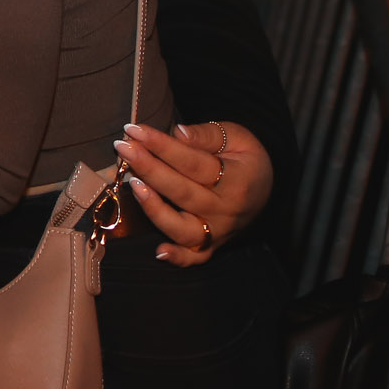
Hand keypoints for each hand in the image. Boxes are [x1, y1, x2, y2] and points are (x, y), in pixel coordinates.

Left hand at [115, 119, 273, 267]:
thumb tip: (178, 133)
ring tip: (132, 183)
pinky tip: (159, 251)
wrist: (266, 185)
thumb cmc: (243, 156)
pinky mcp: (212, 246)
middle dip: (149, 168)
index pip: (193, 163)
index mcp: (237, 180)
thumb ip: (206, 135)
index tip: (134, 130)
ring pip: (184, 228)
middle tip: (123, 147)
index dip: (162, 146)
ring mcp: (219, 231)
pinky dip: (178, 257)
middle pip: (183, 192)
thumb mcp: (235, 136)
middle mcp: (227, 210)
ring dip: (154, 208)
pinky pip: (195, 257)